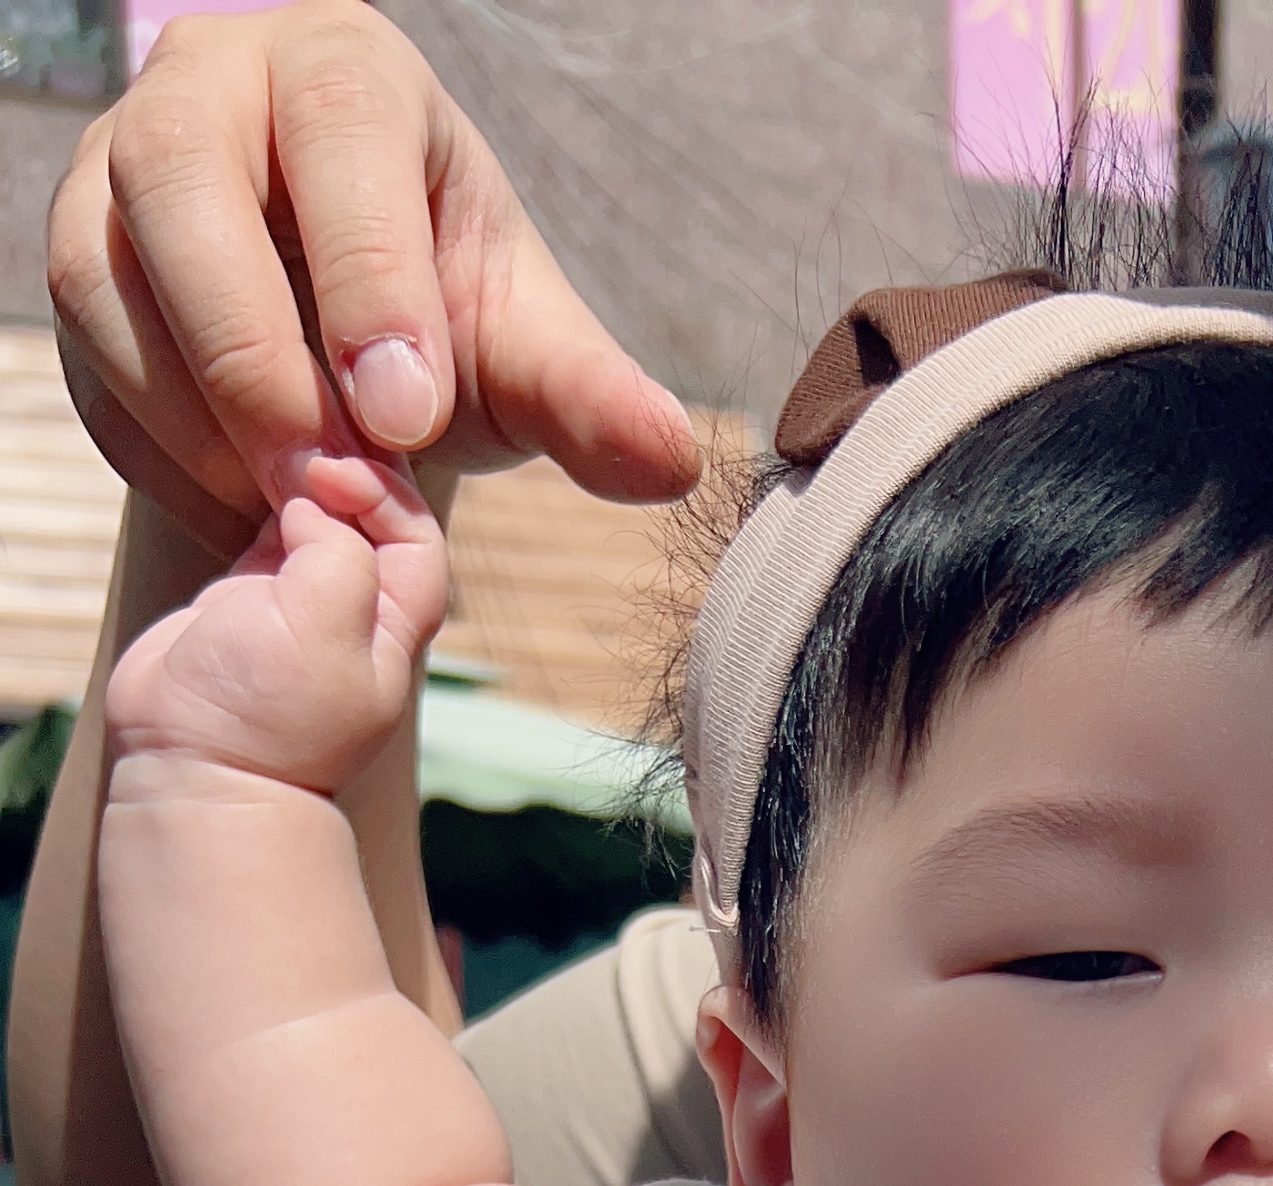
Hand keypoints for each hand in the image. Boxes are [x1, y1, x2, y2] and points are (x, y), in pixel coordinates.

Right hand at [48, 0, 698, 549]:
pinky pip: (86, 356)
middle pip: (181, 177)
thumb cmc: (439, 320)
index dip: (366, 272)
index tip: (408, 414)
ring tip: (289, 503)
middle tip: (328, 477)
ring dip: (195, 410)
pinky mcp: (79, 260)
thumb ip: (587, 397)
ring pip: (106, 270)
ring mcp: (119, 166)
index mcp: (344, 74)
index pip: (337, 124)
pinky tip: (238, 503)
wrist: (345, 354)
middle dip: (253, 345)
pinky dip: (157, 448)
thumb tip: (671, 462)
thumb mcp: (521, 348)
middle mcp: (211, 88)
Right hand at [107, 455, 447, 792]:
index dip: (381, 488)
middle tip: (292, 445)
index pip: (417, 528)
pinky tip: (240, 467)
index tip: (326, 474)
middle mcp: (358, 602)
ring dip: (299, 473)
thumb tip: (311, 496)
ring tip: (265, 448)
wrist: (192, 764)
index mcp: (396, 619)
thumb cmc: (270, 713)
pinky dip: (261, 486)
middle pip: (371, 508)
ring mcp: (303, 593)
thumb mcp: (327, 626)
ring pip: (320, 506)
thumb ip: (340, 548)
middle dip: (340, 466)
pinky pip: (268, 516)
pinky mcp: (251, 587)